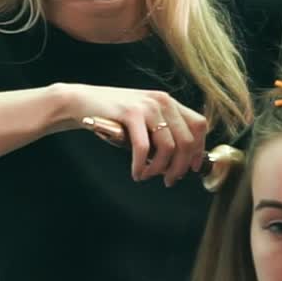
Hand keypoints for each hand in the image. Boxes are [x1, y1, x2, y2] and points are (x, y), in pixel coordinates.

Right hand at [66, 84, 206, 186]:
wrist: (81, 101)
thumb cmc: (113, 117)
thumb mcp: (143, 118)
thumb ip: (161, 132)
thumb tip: (180, 162)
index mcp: (169, 102)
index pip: (199, 125)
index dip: (200, 149)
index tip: (193, 168)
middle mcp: (162, 101)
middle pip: (187, 140)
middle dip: (180, 166)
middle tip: (169, 180)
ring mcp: (147, 106)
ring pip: (168, 146)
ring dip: (160, 168)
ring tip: (147, 176)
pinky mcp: (130, 113)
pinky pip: (144, 148)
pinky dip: (141, 165)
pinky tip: (136, 172)